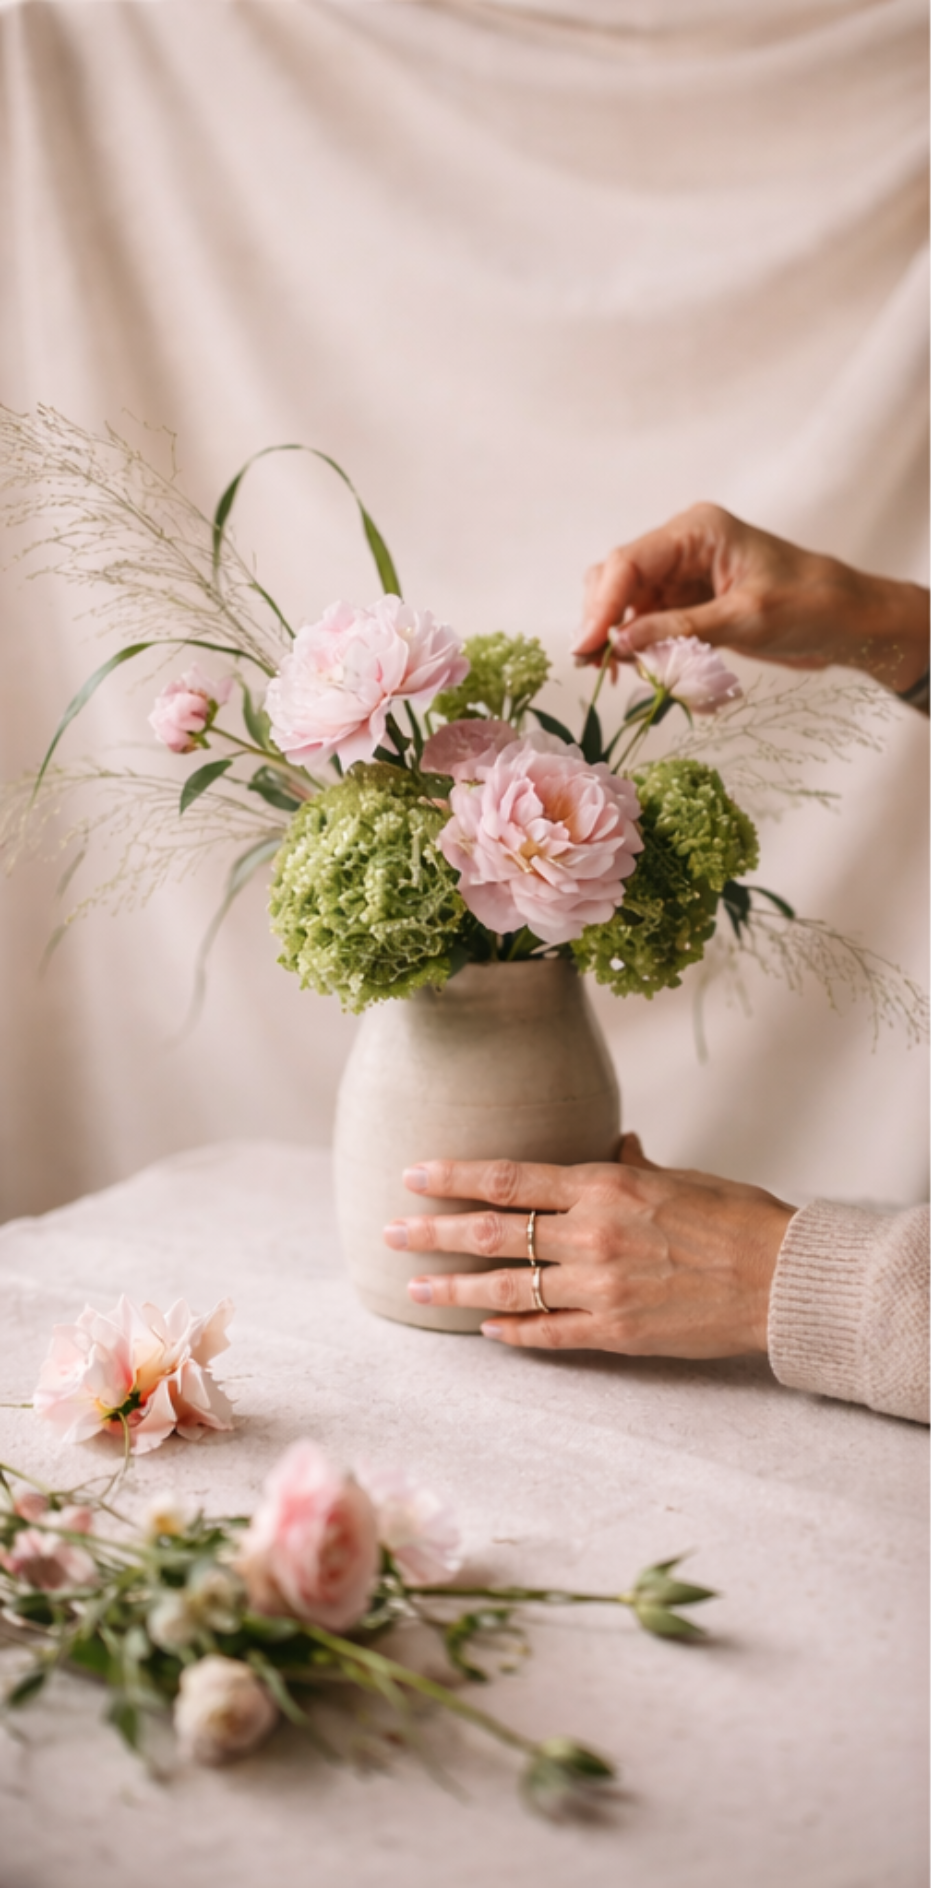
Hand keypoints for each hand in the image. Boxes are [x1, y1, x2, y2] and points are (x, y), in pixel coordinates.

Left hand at [384, 1135, 795, 1358]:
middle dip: (434, 1233)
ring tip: (415, 1289)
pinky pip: (547, 1334)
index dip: (453, 1177)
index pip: (508, 1178)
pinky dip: (513, 1333)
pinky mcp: (613, 1331)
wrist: (778, 1278)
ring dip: (454, 1290)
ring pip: (506, 1288)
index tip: (412, 1176)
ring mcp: (598, 1287)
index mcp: (603, 1186)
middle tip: (391, 1234)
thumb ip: (633, 1167)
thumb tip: (616, 1145)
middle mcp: (590, 1234)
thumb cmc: (735, 1218)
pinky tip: (486, 1332)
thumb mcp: (679, 1178)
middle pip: (492, 1232)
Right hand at [573, 502, 928, 697]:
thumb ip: (680, 629)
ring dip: (617, 639)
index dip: (600, 606)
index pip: (628, 563)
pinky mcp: (689, 602)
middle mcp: (682, 547)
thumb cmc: (810, 605)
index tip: (585, 649)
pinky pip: (647, 623)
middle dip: (600, 622)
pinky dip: (640, 648)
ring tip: (615, 675)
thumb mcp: (745, 619)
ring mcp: (683, 575)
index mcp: (696, 531)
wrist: (848, 620)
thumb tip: (620, 644)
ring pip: (626, 604)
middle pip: (616, 579)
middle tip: (594, 668)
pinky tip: (641, 672)